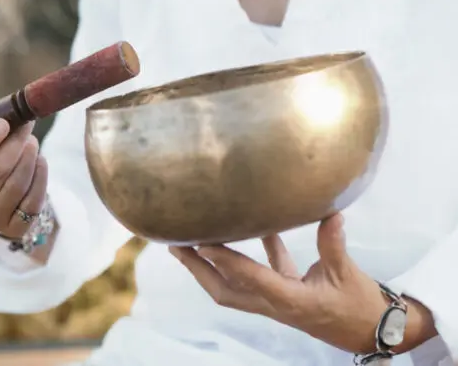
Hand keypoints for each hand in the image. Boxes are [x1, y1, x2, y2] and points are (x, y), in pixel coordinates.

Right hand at [0, 91, 47, 238]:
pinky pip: (32, 200)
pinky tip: (41, 161)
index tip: (1, 122)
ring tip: (32, 142)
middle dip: (14, 145)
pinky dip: (40, 177)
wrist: (6, 199)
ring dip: (28, 158)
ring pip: (16, 185)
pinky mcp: (16, 227)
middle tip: (27, 126)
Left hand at [169, 214, 436, 354]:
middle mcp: (274, 303)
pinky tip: (251, 227)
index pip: (251, 279)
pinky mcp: (282, 294)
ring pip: (233, 285)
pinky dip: (248, 255)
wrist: (369, 332)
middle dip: (197, 269)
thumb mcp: (347, 274)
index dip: (225, 261)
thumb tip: (329, 212)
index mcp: (290, 300)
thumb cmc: (360, 306)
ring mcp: (274, 301)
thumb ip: (333, 243)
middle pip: (224, 290)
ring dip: (210, 265)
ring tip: (189, 241)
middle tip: (174, 244)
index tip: (201, 242)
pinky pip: (257, 274)